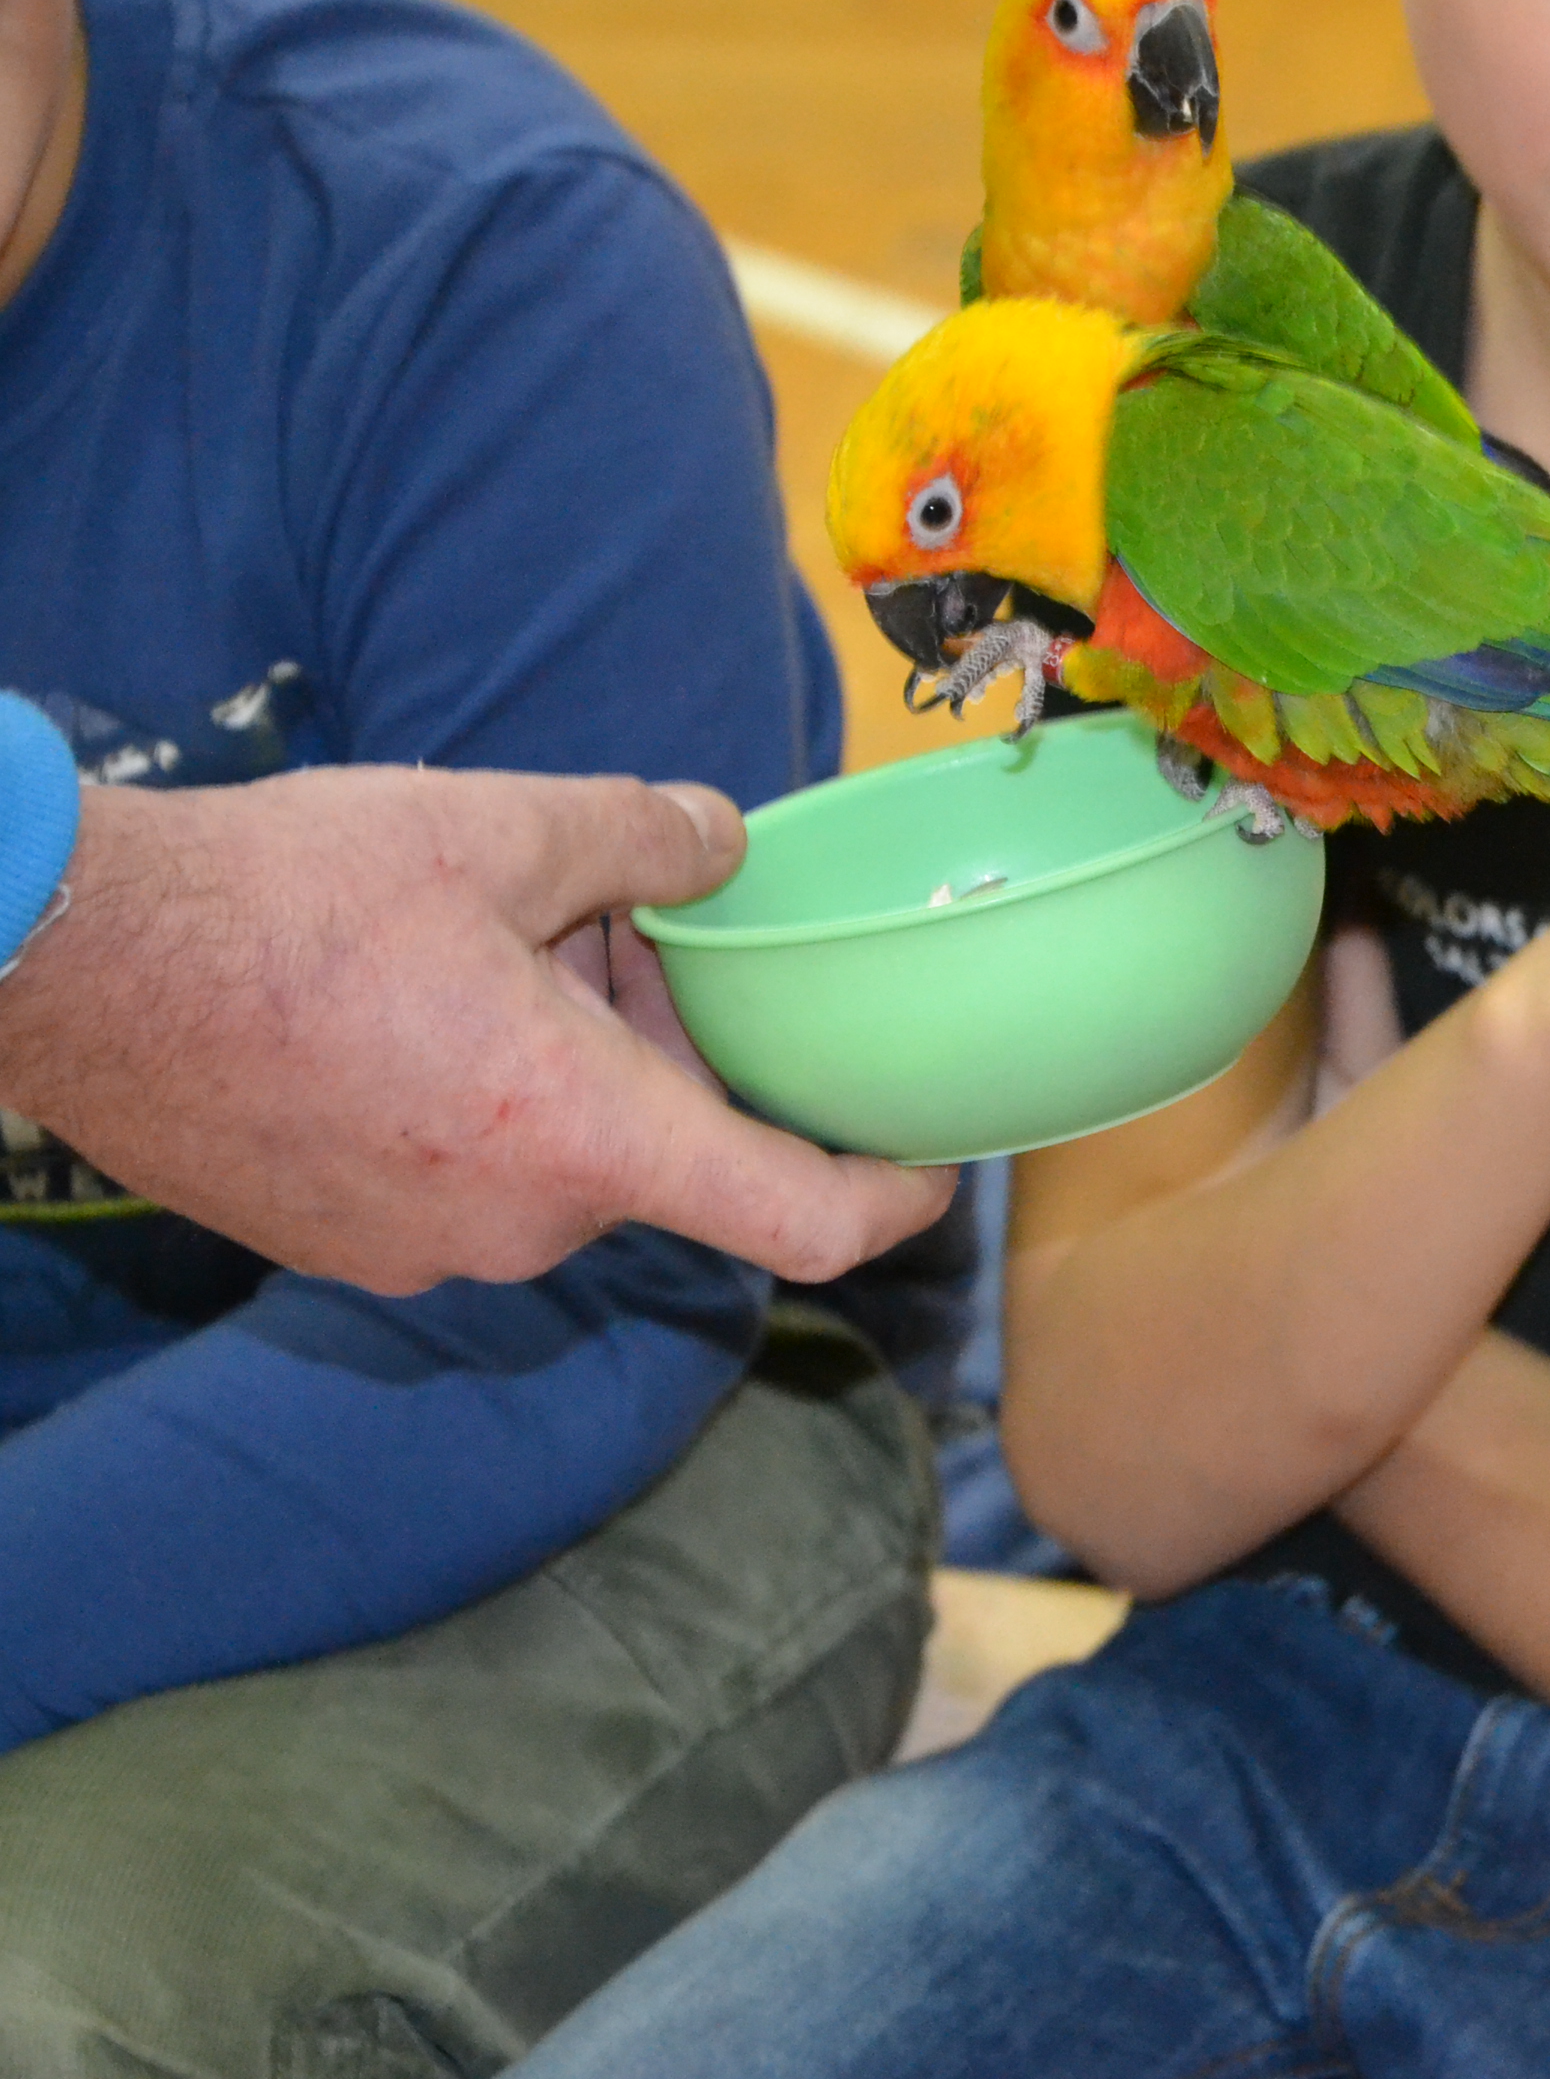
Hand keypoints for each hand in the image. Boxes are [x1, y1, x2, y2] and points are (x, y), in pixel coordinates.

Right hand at [0, 768, 955, 1293]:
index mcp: (584, 1140)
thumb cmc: (280, 901)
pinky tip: (420, 1001)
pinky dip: (486, 1104)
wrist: (69, 970)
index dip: (892, 1203)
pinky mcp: (347, 1247)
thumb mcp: (497, 825)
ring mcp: (426, 1252)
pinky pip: (468, 1179)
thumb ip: (646, 837)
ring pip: (560, 1160)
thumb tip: (725, 840)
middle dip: (668, 1050)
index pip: (802, 1221)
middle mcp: (520, 1226)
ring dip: (569, 1068)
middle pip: (662, 1152)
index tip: (935, 1172)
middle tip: (618, 931)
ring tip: (495, 944)